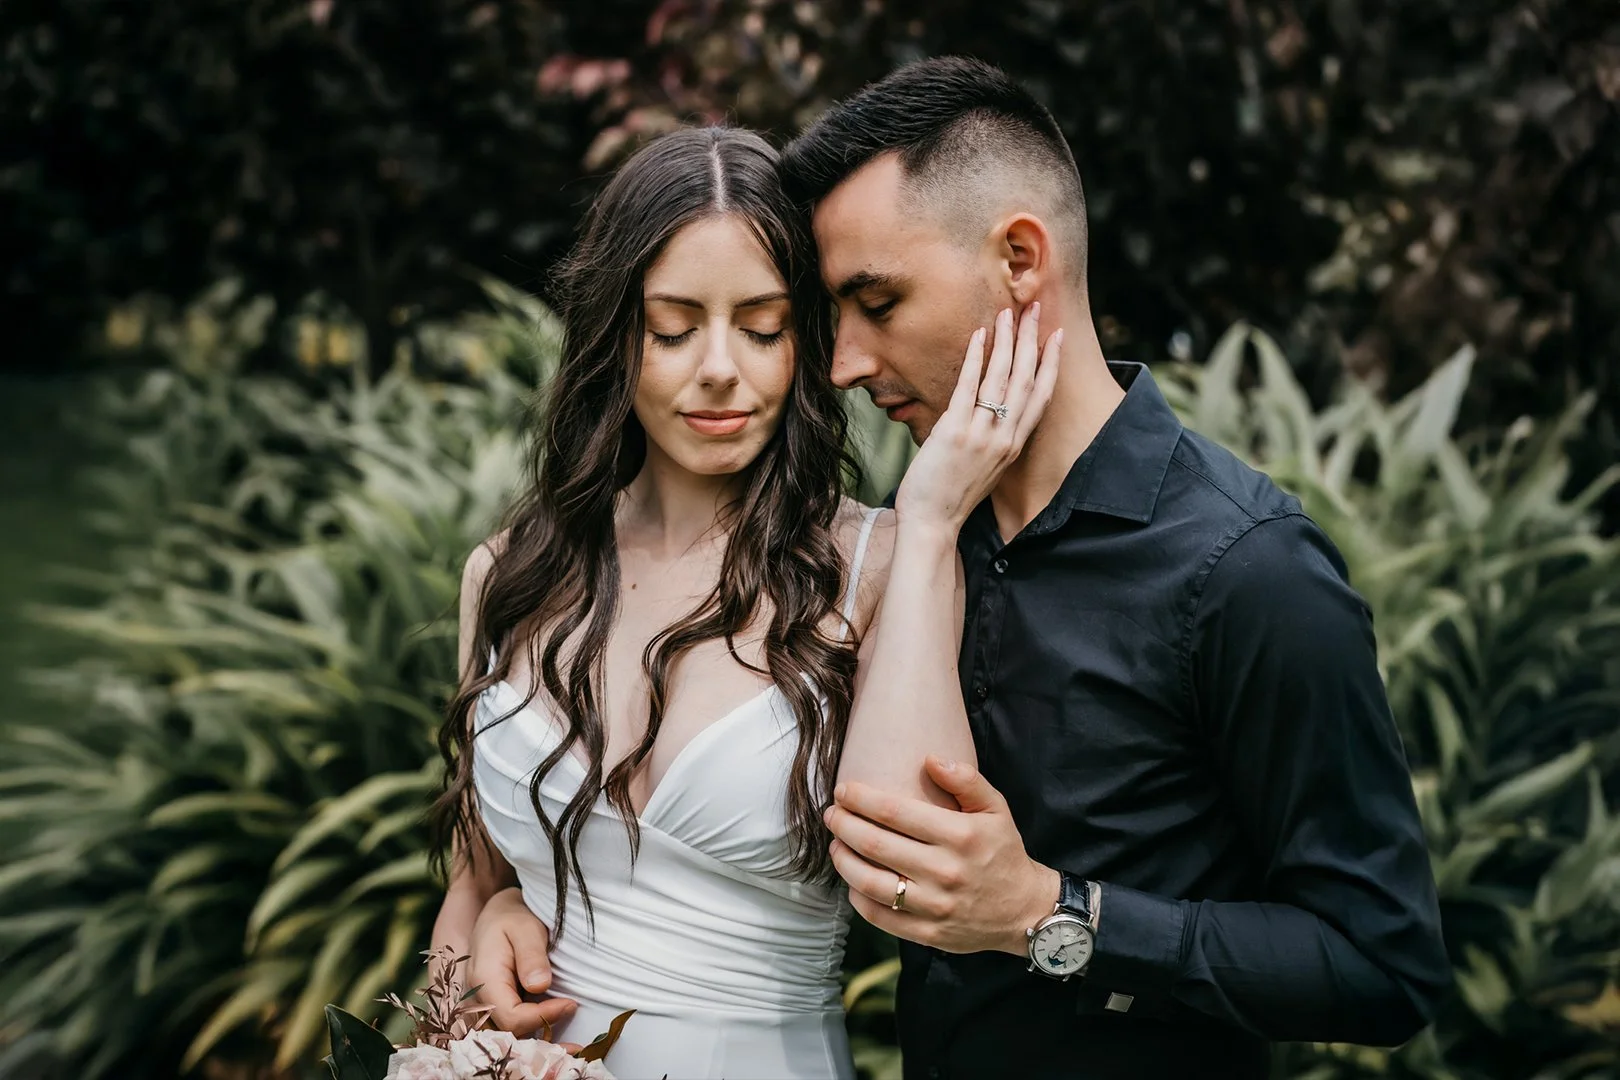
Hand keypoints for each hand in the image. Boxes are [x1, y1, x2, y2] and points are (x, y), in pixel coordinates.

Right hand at [469, 886, 578, 1037]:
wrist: (496, 917)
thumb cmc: (513, 919)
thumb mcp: (525, 928)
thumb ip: (531, 956)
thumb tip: (539, 986)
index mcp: (484, 980)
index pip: (511, 1016)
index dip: (542, 1016)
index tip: (570, 1004)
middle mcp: (478, 1001)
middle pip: (508, 1036)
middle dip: (542, 1042)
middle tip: (578, 1045)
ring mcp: (483, 1009)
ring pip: (507, 1040)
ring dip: (537, 1046)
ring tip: (571, 1049)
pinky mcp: (493, 1012)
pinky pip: (509, 1032)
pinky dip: (532, 1038)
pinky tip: (556, 1039)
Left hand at [823, 755, 1059, 955]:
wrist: (1024, 910)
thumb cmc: (1003, 851)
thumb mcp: (995, 809)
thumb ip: (966, 780)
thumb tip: (930, 759)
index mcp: (960, 836)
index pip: (895, 812)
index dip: (861, 799)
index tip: (843, 790)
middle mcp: (945, 871)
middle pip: (876, 844)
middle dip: (844, 825)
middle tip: (831, 814)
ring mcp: (935, 906)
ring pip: (871, 882)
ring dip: (844, 860)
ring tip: (835, 845)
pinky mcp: (928, 933)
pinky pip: (881, 916)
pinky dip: (858, 898)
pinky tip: (852, 880)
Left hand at [894, 303, 1062, 531]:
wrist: (932, 525)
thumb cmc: (952, 497)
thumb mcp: (986, 469)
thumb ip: (994, 441)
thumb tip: (991, 415)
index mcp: (1014, 446)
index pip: (1041, 397)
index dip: (1051, 363)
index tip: (1057, 336)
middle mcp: (1004, 438)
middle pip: (1026, 379)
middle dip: (1031, 340)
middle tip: (1034, 308)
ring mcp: (982, 434)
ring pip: (1002, 378)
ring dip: (1006, 341)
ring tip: (1007, 312)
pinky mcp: (955, 431)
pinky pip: (968, 387)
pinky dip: (975, 358)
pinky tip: (978, 336)